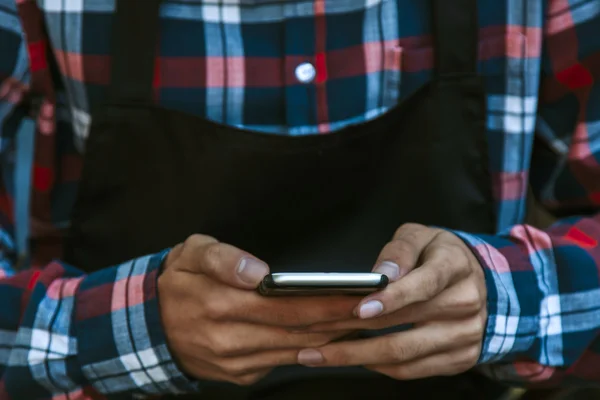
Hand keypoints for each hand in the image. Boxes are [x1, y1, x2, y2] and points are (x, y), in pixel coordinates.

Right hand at [158, 234, 358, 385]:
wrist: (148, 327)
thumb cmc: (177, 282)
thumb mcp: (190, 254)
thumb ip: (223, 258)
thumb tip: (258, 272)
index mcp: (220, 304)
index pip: (289, 307)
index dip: (328, 303)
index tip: (359, 296)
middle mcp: (230, 340)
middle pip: (299, 332)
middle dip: (340, 321)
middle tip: (374, 309)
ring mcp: (235, 363)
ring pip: (295, 351)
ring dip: (331, 338)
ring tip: (359, 321)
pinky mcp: (239, 376)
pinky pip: (282, 363)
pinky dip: (309, 351)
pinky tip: (329, 338)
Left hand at [297, 224, 486, 379]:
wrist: (479, 281)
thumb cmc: (438, 255)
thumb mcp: (420, 236)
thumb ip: (399, 251)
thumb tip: (380, 277)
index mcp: (454, 267)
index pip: (423, 286)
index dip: (391, 299)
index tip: (358, 309)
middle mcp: (465, 305)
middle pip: (403, 325)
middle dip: (350, 330)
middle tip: (311, 331)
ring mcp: (465, 336)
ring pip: (402, 353)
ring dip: (355, 355)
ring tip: (317, 353)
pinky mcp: (459, 359)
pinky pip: (411, 370)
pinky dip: (376, 366)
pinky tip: (350, 357)